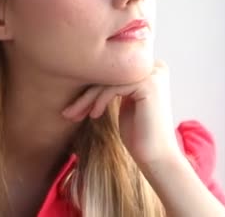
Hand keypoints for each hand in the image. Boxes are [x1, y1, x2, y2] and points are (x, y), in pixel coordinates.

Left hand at [61, 60, 181, 165]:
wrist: (156, 157)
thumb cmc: (138, 134)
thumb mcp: (124, 103)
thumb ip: (114, 85)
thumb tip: (84, 71)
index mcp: (150, 68)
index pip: (112, 71)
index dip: (90, 87)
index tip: (73, 106)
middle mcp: (154, 66)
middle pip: (109, 73)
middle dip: (85, 94)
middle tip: (68, 112)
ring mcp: (153, 74)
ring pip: (108, 80)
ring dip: (86, 99)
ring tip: (74, 115)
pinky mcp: (149, 85)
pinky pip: (113, 87)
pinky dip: (99, 101)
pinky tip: (94, 115)